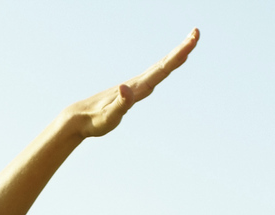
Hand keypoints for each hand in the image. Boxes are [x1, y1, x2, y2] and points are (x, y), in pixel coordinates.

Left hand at [67, 30, 199, 138]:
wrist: (79, 118)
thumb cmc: (94, 121)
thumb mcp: (108, 117)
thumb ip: (119, 105)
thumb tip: (127, 89)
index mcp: (137, 88)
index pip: (162, 69)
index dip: (178, 55)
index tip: (192, 40)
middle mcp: (137, 83)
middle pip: (164, 64)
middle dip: (181, 49)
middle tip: (196, 33)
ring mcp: (135, 86)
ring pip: (159, 68)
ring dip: (175, 57)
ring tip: (188, 46)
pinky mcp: (131, 91)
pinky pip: (153, 77)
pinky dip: (164, 68)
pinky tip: (167, 66)